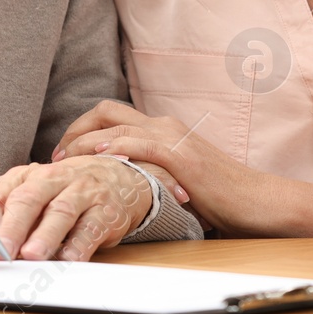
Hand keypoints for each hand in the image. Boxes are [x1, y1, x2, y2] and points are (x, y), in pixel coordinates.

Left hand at [0, 155, 156, 261]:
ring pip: (62, 211)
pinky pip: (92, 227)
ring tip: (31, 256)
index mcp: (33, 174)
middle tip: (1, 250)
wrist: (121, 176)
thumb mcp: (37, 188)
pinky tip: (68, 258)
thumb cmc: (69, 188)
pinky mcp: (107, 211)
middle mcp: (57, 178)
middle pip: (31, 198)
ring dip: (45, 235)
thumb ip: (10, 206)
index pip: (7, 191)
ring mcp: (84, 193)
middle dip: (14, 226)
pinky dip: (79, 244)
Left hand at [53, 100, 301, 236]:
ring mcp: (173, 137)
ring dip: (85, 142)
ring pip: (117, 125)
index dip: (80, 132)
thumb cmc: (218, 200)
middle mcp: (164, 126)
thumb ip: (146, 178)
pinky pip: (143, 144)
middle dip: (74, 130)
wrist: (256, 201)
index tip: (62, 156)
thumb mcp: (173, 183)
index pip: (110, 116)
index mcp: (161, 130)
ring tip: (66, 161)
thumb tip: (114, 191)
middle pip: (105, 111)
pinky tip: (100, 158)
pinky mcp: (182, 156)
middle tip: (56, 157)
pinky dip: (118, 148)